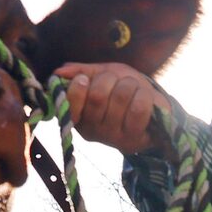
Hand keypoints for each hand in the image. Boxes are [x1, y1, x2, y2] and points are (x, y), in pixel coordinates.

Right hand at [55, 61, 173, 156]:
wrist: (152, 109)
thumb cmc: (123, 88)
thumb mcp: (101, 74)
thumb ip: (81, 72)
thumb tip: (59, 72)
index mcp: (77, 116)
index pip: (70, 102)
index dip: (79, 85)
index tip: (85, 79)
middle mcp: (91, 131)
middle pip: (98, 95)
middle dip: (110, 78)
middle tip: (117, 81)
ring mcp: (111, 138)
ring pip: (121, 96)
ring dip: (130, 83)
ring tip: (133, 89)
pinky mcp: (132, 140)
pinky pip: (139, 108)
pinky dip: (144, 94)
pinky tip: (144, 98)